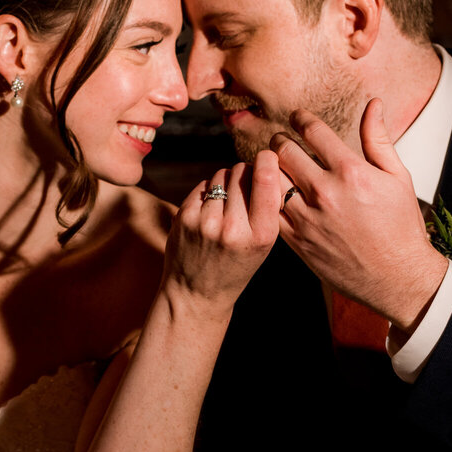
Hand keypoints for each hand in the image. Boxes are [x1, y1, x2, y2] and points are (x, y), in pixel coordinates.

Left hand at [165, 151, 283, 311]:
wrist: (197, 294)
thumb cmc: (236, 266)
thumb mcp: (263, 245)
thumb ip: (267, 208)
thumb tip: (266, 162)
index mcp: (261, 235)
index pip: (266, 179)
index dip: (267, 161)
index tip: (267, 157)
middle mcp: (233, 228)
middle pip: (242, 171)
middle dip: (245, 175)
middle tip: (244, 193)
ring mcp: (205, 222)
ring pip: (221, 175)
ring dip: (225, 183)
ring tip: (226, 207)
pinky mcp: (184, 217)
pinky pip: (203, 185)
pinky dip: (208, 193)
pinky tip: (209, 213)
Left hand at [272, 102, 446, 330]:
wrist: (396, 277)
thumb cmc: (401, 225)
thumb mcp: (398, 177)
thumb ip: (379, 139)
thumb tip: (373, 103)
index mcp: (351, 172)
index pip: (312, 131)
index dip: (300, 118)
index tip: (296, 117)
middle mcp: (325, 192)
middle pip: (283, 151)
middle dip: (279, 140)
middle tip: (281, 141)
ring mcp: (308, 218)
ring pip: (270, 179)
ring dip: (269, 168)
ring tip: (273, 166)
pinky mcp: (297, 240)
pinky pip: (268, 210)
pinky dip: (266, 197)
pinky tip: (272, 193)